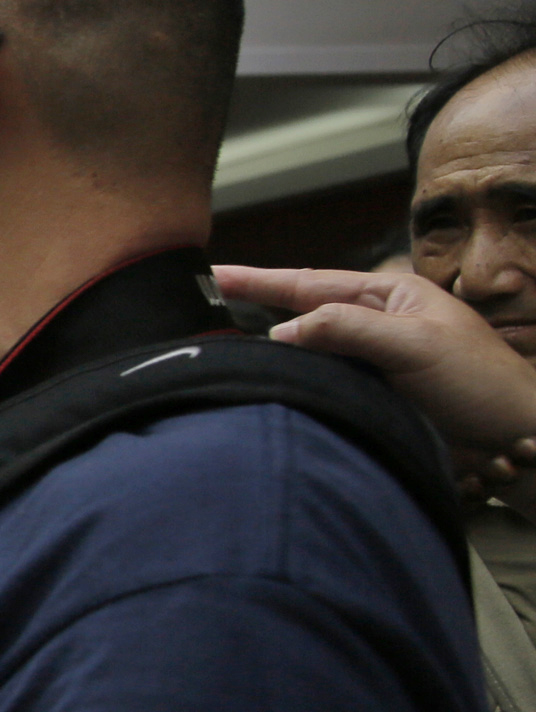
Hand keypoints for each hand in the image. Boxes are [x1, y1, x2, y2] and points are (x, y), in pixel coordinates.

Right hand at [218, 264, 535, 452]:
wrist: (518, 437)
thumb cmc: (484, 385)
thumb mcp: (415, 345)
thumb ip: (348, 329)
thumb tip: (282, 329)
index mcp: (391, 296)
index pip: (310, 283)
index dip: (258, 279)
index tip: (214, 273)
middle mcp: (378, 323)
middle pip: (302, 310)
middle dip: (255, 304)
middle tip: (206, 302)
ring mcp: (374, 361)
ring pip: (309, 349)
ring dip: (271, 348)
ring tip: (225, 343)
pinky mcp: (373, 396)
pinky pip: (321, 381)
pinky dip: (293, 380)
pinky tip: (271, 384)